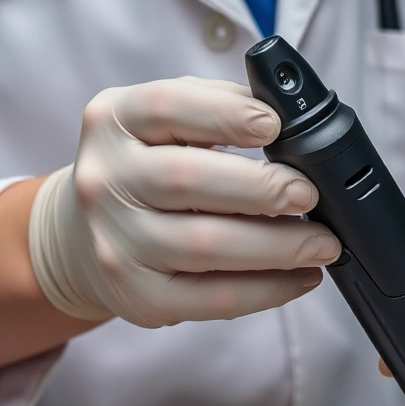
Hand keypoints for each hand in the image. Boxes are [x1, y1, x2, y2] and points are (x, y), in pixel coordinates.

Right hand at [30, 76, 341, 327]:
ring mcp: (116, 243)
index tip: (276, 126)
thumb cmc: (145, 169)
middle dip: (263, 189)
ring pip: (207, 245)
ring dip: (279, 246)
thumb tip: (290, 116)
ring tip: (323, 243)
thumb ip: (216, 107)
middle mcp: (105, 180)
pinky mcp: (139, 296)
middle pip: (189, 180)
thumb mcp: (163, 124)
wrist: (82, 236)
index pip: (167, 107)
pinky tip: (302, 277)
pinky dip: (269, 289)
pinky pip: (215, 298)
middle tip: (310, 195)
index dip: (226, 114)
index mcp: (112, 121)